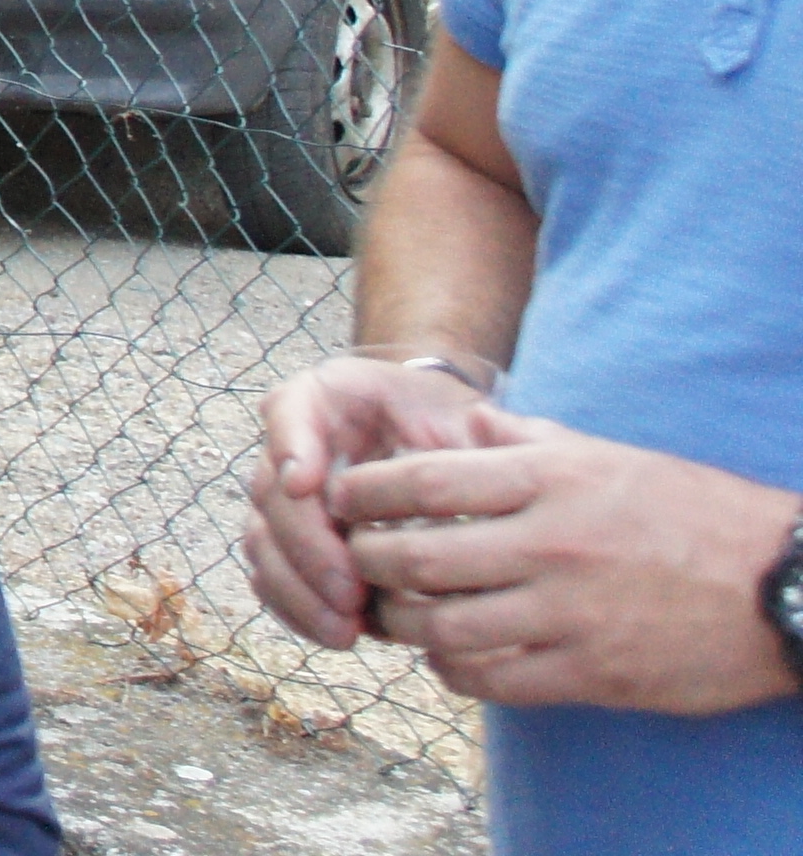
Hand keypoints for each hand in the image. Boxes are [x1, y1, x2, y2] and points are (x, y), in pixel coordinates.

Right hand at [245, 355, 499, 645]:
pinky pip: (272, 577)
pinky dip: (297, 610)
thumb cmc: (452, 424)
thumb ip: (455, 427)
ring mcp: (281, 497)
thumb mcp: (460, 412)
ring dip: (297, 590)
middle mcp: (287, 446)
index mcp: (322, 398)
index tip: (306, 486)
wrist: (439, 438)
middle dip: (306, 549)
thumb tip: (467, 438)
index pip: (289, 412)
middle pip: (271, 494)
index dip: (290, 447)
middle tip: (349, 594)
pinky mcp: (288, 542)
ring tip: (345, 629)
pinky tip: (335, 634)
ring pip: (262, 542)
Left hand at [334, 410, 802, 713]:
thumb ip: (530, 439)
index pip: (421, 480)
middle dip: (365, 561)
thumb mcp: (610, 457)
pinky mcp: (590, 673)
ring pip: (440, 627)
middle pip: (414, 557)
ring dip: (403, 623)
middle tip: (353, 560)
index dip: (363, 492)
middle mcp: (550, 543)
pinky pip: (489, 680)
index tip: (341, 498)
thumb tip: (472, 420)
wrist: (786, 586)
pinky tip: (450, 657)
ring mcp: (568, 613)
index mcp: (551, 480)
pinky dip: (453, 671)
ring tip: (395, 612)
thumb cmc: (694, 513)